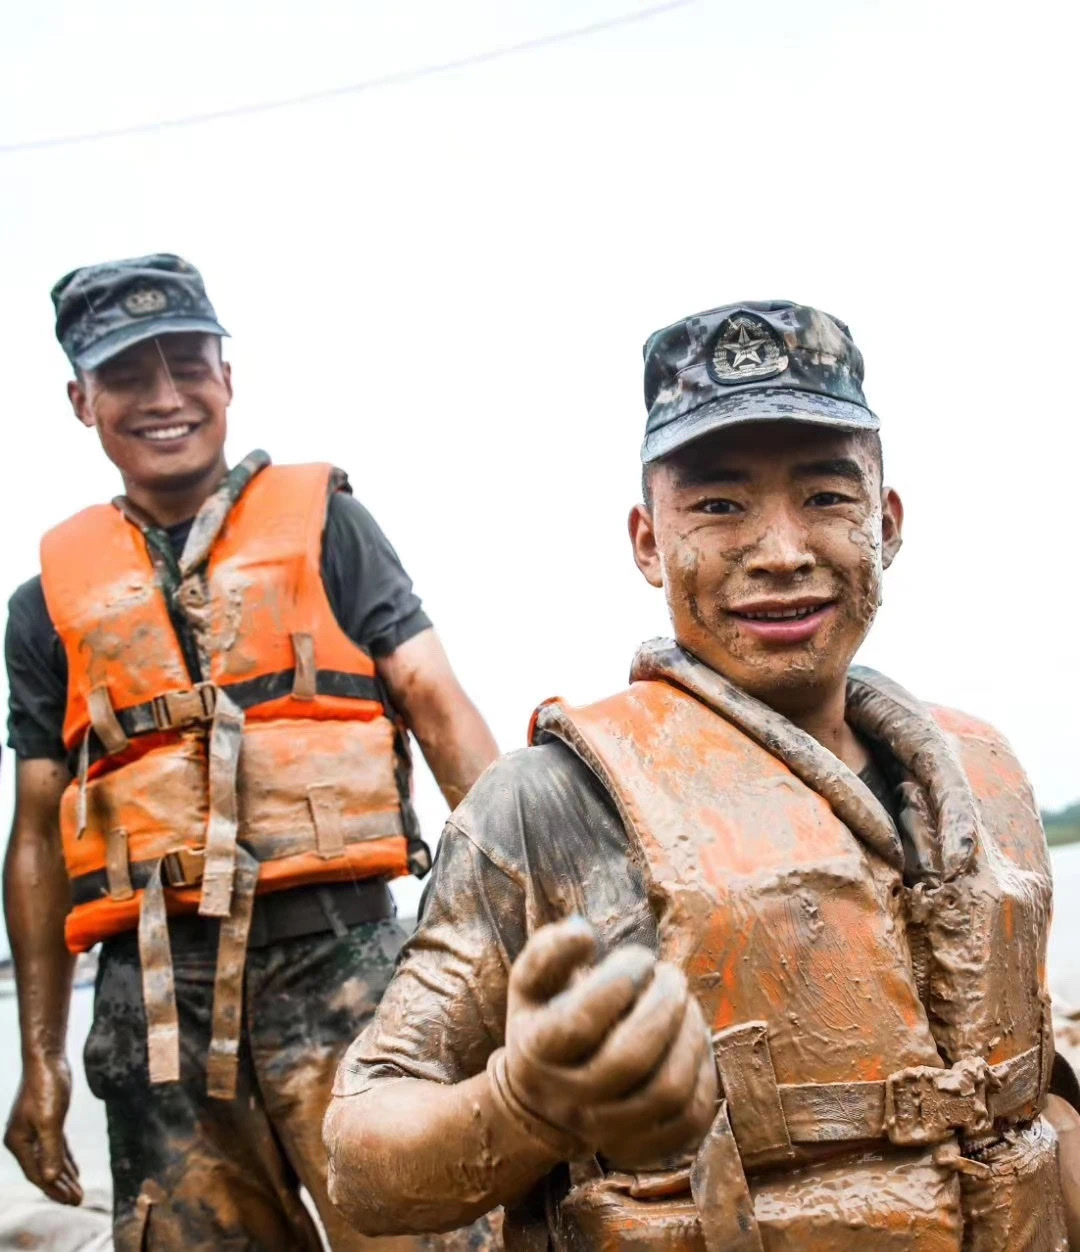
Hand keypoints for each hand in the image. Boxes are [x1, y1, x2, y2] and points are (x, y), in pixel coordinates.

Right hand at [4, 1055, 82, 1204]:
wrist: (47, 1058)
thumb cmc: (46, 1086)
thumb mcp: (51, 1120)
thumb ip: (51, 1150)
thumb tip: (51, 1178)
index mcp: (19, 1142)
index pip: (38, 1173)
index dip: (55, 1188)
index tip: (73, 1200)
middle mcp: (23, 1139)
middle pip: (43, 1169)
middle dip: (60, 1186)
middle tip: (78, 1200)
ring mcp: (33, 1129)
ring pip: (50, 1158)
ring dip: (64, 1175)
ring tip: (77, 1191)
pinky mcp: (46, 1120)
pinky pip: (55, 1146)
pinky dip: (64, 1159)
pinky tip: (73, 1169)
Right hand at [500, 916, 716, 1168]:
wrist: (544, 1095)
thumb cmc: (547, 1019)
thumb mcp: (532, 981)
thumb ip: (550, 950)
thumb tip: (583, 933)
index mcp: (536, 1052)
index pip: (580, 1021)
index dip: (619, 981)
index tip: (639, 957)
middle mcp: (568, 1099)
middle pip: (629, 1059)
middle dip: (663, 1006)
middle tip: (672, 976)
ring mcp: (606, 1131)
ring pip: (667, 1092)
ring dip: (689, 1036)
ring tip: (686, 1004)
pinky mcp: (643, 1147)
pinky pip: (690, 1120)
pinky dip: (703, 1074)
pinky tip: (694, 1039)